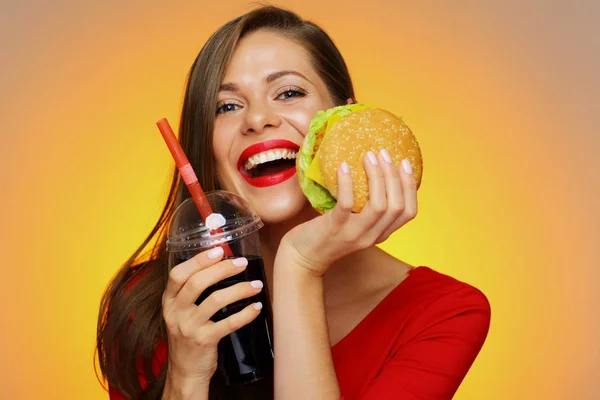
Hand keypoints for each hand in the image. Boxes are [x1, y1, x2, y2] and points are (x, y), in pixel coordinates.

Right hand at [161, 247, 263, 386]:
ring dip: (240, 289)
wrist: (185, 371)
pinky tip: (256, 307)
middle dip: (223, 269)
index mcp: (169, 300)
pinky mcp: (203, 341)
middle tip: (242, 264)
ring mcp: (188, 327)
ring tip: (256, 284)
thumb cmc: (188, 335)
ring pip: (215, 300)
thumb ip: (192, 290)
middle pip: (197, 282)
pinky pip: (228, 323)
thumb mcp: (181, 311)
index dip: (198, 260)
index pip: (178, 274)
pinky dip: (245, 313)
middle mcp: (175, 312)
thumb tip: (218, 263)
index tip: (218, 250)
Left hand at [282, 149, 417, 275]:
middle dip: (395, 176)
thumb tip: (371, 169)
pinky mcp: (334, 228)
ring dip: (377, 177)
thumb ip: (366, 208)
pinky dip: (347, 183)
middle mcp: (372, 236)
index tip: (405, 164)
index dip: (411, 187)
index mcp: (380, 234)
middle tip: (384, 154)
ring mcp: (354, 233)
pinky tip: (343, 167)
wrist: (302, 258)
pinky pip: (347, 204)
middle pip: (397, 206)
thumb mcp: (354, 225)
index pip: (409, 213)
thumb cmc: (326, 235)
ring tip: (368, 156)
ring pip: (379, 206)